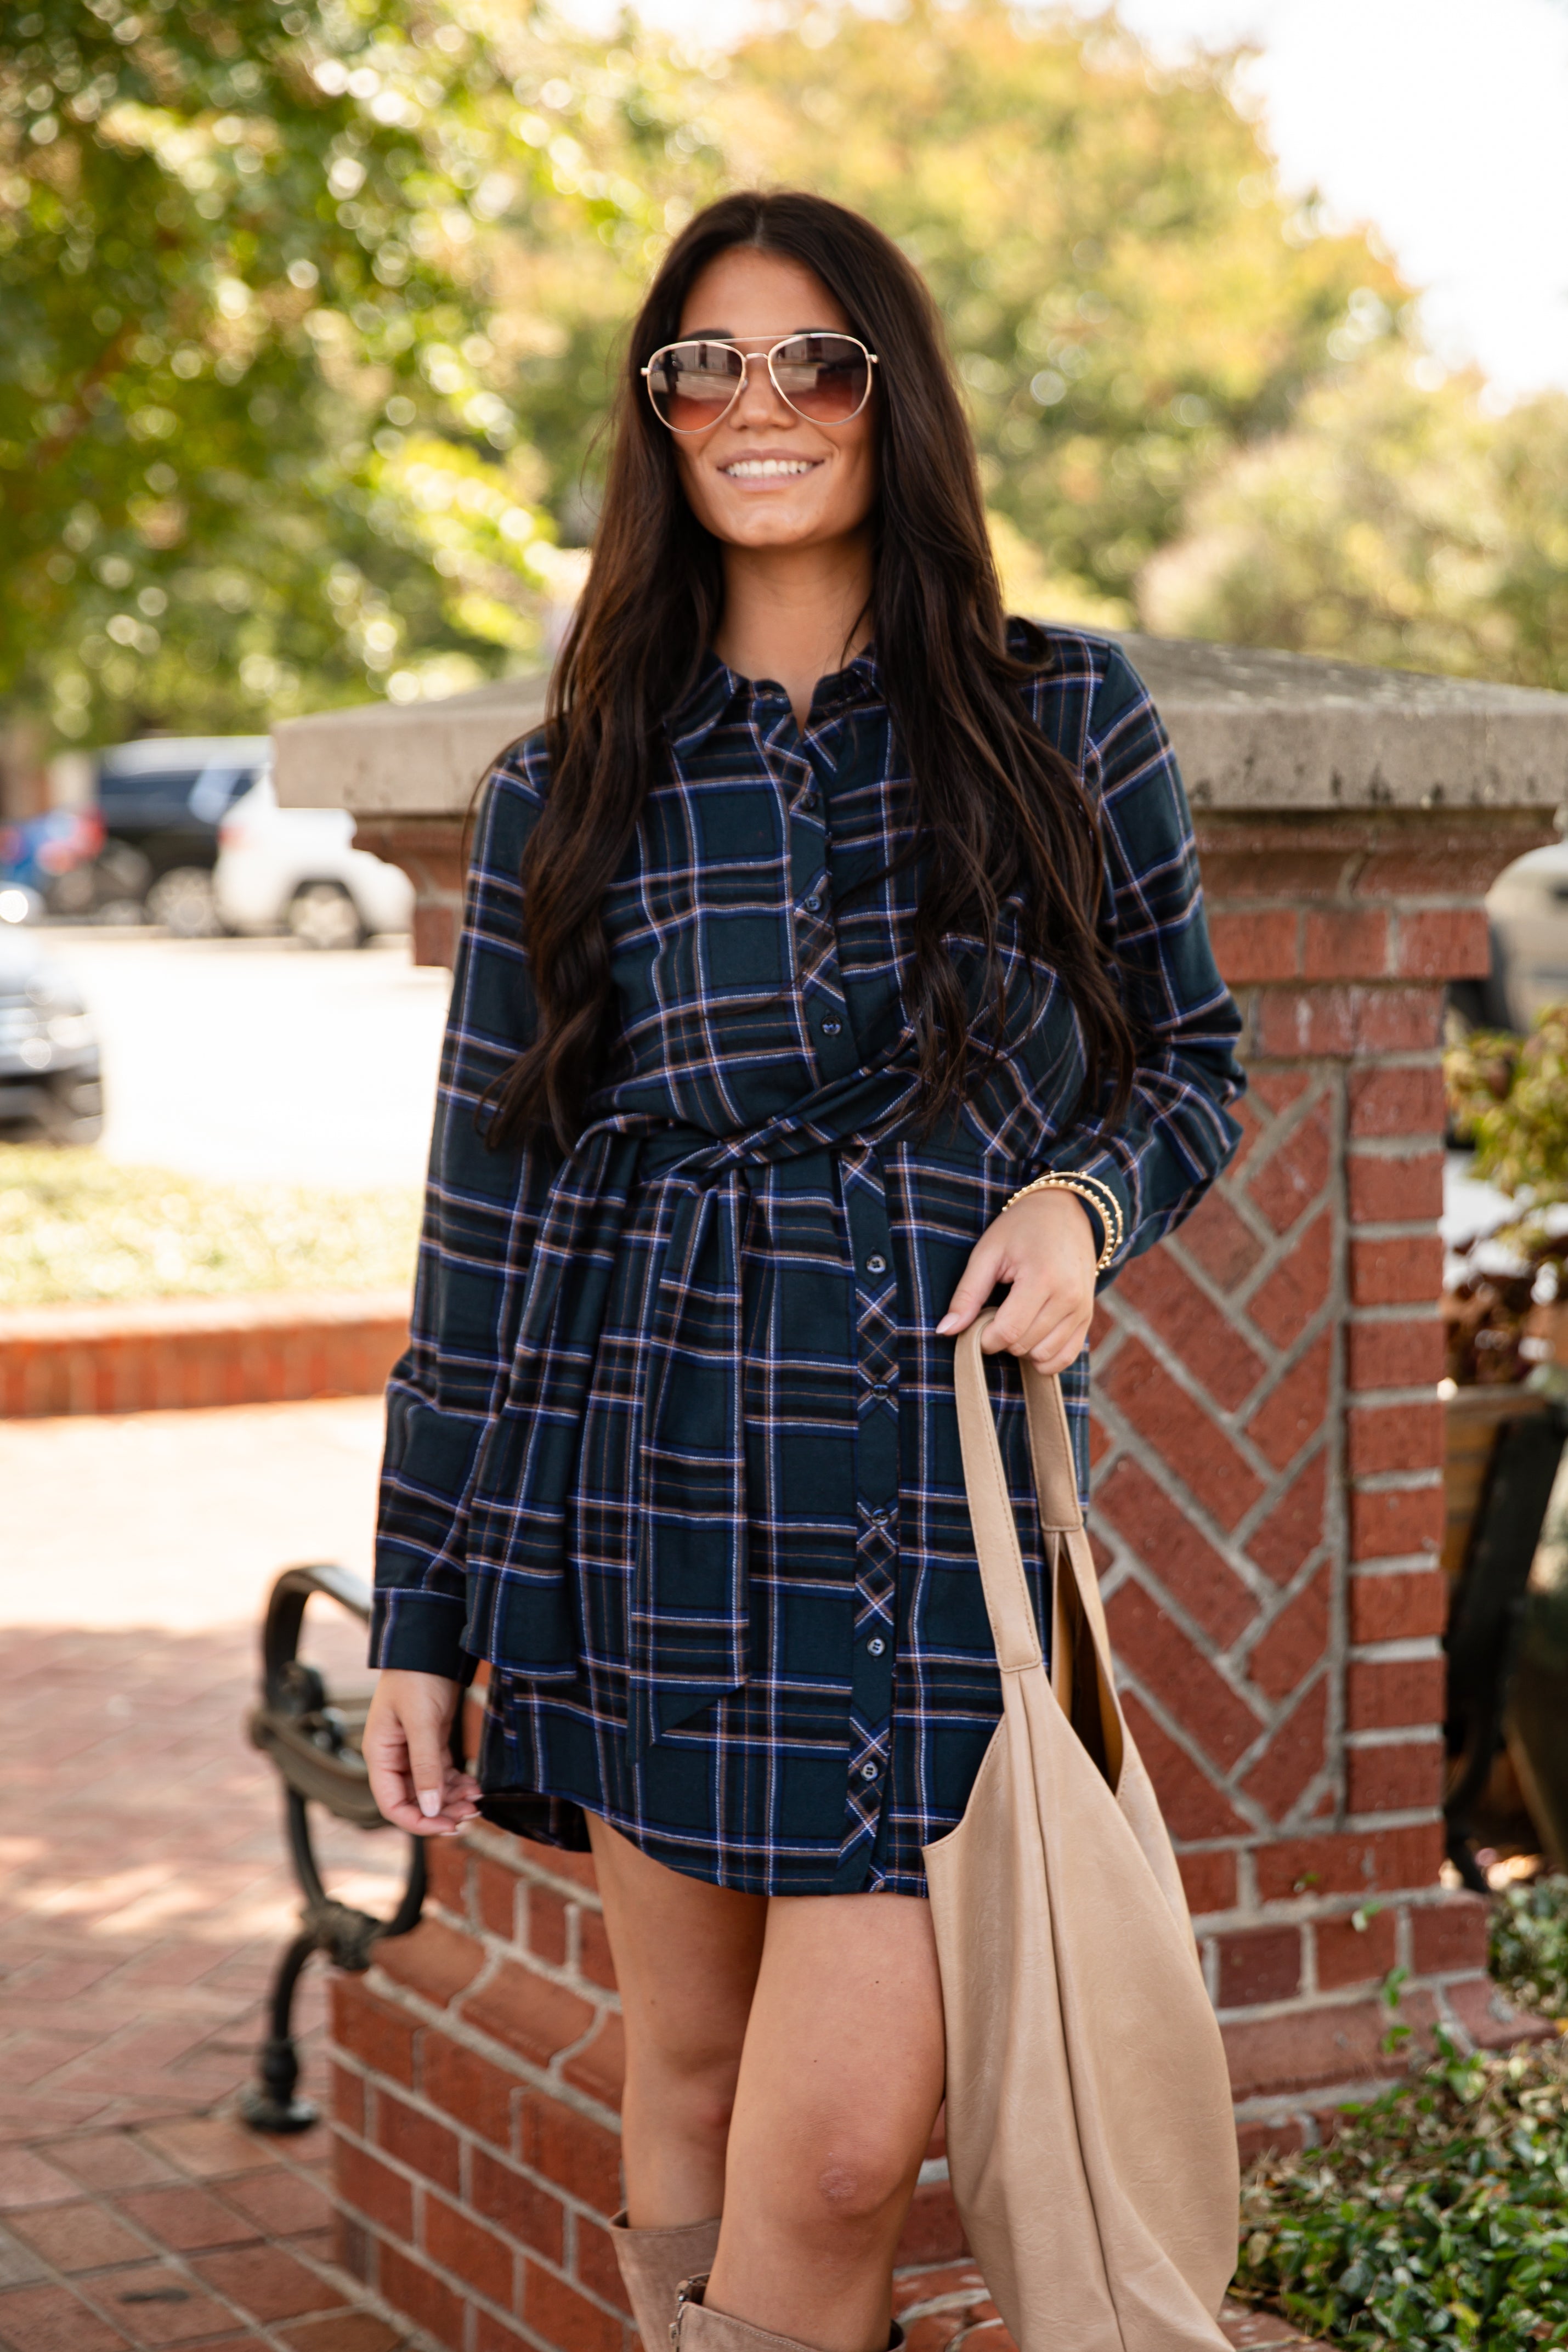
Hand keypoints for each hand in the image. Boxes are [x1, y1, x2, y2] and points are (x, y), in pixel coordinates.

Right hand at [363, 1669, 482, 1835]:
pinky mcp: (431, 1743)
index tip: (448, 1826)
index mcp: (380, 1755)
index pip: (392, 1805)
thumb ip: (425, 1765)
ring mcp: (412, 1752)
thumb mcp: (420, 1722)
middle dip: (442, 1812)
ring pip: (431, 1791)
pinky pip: (443, 1774)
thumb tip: (431, 1808)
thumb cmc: (416, 1677)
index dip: (419, 1822)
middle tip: (472, 1813)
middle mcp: (394, 1758)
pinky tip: (475, 1785)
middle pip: (415, 1801)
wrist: (430, 1645)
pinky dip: (458, 1783)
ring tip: (478, 1800)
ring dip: (453, 1800)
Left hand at [937, 1188, 1096, 1374]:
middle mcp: (1069, 1297)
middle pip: (1024, 1346)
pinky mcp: (1088, 1317)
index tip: (976, 1323)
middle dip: (1001, 1340)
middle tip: (995, 1313)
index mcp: (1042, 1278)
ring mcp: (1083, 1309)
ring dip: (1022, 1349)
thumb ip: (967, 1294)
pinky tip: (1031, 1337)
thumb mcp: (988, 1252)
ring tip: (1014, 1320)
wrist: (1067, 1211)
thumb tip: (945, 1331)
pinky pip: (1066, 1357)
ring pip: (1044, 1357)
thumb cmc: (1021, 1228)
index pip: (1008, 1331)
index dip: (983, 1338)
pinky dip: (1045, 1357)